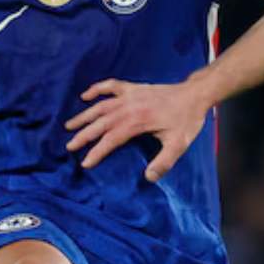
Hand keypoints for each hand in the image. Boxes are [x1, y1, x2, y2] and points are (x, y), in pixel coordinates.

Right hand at [63, 78, 207, 181]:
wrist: (194, 95)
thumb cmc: (187, 120)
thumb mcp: (179, 144)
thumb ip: (164, 162)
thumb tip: (148, 178)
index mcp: (138, 121)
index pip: (111, 139)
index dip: (97, 151)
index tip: (85, 163)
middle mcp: (129, 106)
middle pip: (101, 122)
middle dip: (84, 135)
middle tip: (69, 147)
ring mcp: (130, 95)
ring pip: (101, 105)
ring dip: (84, 115)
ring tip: (69, 126)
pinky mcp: (133, 88)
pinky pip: (110, 86)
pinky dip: (96, 89)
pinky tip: (85, 96)